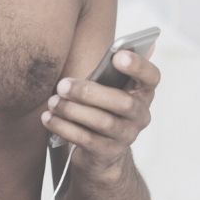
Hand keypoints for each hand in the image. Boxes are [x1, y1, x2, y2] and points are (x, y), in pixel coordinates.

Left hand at [42, 46, 158, 179]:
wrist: (99, 151)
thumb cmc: (98, 106)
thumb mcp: (105, 87)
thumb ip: (108, 70)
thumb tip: (116, 47)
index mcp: (142, 92)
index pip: (151, 77)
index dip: (138, 66)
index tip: (117, 55)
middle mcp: (140, 115)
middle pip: (122, 102)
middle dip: (89, 92)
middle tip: (62, 85)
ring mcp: (127, 136)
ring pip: (102, 122)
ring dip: (72, 110)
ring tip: (52, 102)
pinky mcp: (108, 153)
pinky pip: (86, 140)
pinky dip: (64, 127)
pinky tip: (48, 118)